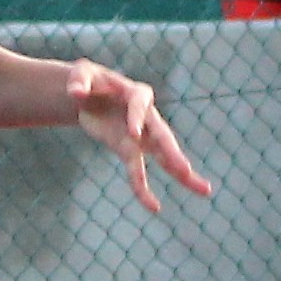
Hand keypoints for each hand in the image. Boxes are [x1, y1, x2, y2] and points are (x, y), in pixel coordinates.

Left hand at [67, 59, 212, 212]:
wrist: (87, 95)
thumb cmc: (88, 81)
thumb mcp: (81, 74)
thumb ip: (78, 82)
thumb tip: (75, 94)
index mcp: (135, 93)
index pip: (139, 105)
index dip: (136, 118)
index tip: (133, 134)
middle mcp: (145, 116)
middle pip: (161, 135)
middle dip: (172, 152)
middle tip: (184, 169)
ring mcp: (141, 135)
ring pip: (163, 157)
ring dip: (181, 173)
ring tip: (204, 190)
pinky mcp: (128, 149)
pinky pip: (138, 171)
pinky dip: (144, 189)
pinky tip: (154, 207)